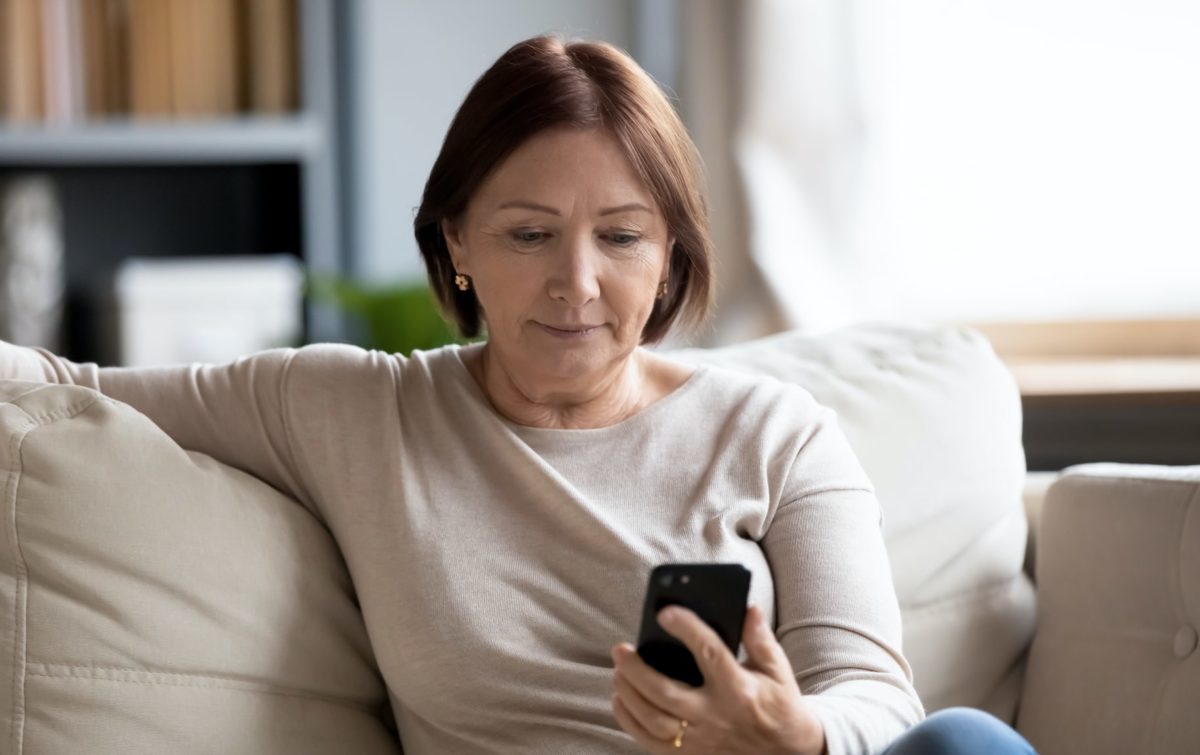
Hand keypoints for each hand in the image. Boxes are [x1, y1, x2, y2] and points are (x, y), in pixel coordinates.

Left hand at [610, 604, 824, 753]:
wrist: (788, 753)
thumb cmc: (779, 705)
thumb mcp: (777, 670)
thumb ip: (760, 638)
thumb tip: (748, 608)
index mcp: (740, 690)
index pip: (709, 653)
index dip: (687, 629)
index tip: (666, 613)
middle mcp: (717, 716)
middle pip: (666, 693)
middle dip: (637, 670)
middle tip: (621, 649)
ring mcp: (702, 740)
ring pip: (653, 720)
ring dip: (629, 694)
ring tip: (618, 670)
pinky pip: (651, 742)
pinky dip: (630, 722)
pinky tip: (620, 700)